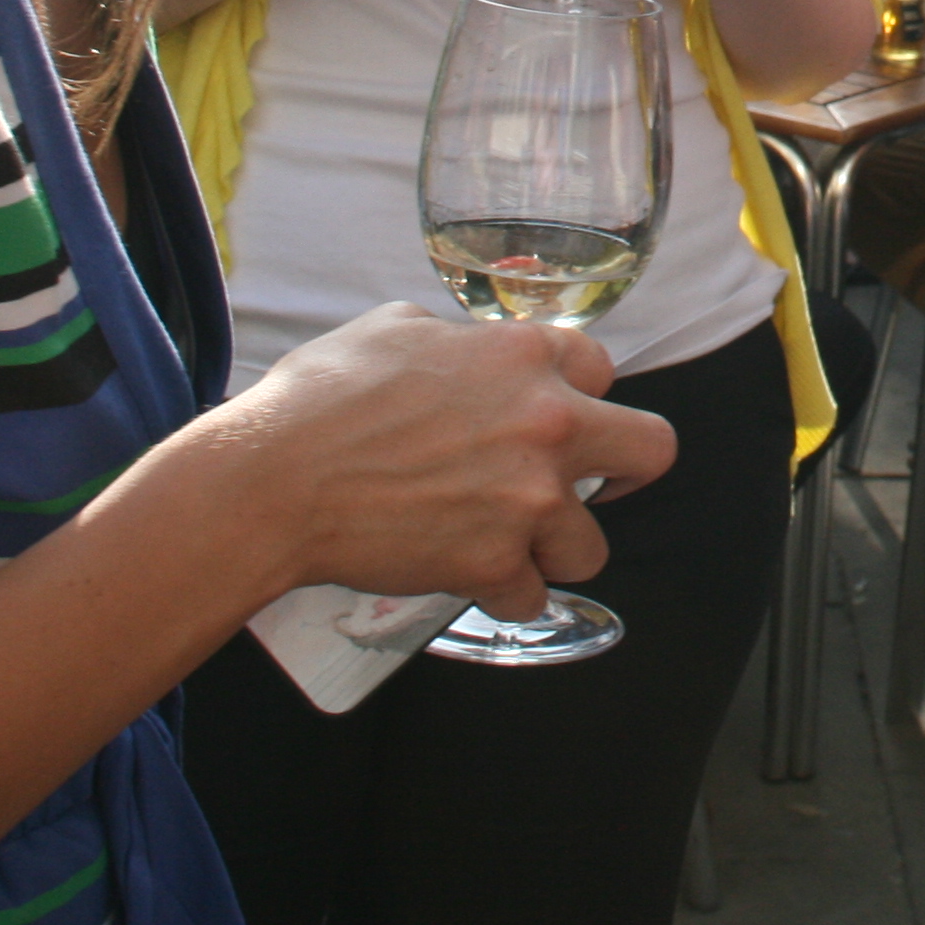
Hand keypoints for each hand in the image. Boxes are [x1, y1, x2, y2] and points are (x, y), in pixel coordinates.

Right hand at [209, 302, 675, 616]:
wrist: (274, 481)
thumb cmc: (319, 401)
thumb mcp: (393, 328)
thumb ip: (451, 339)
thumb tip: (458, 350)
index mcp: (525, 356)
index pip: (601, 367)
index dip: (578, 395)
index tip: (559, 416)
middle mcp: (546, 423)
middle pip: (651, 451)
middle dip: (623, 474)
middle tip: (591, 487)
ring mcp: (528, 498)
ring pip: (592, 546)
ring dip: (552, 549)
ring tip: (508, 545)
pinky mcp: (495, 561)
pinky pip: (529, 596)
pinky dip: (501, 594)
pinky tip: (470, 578)